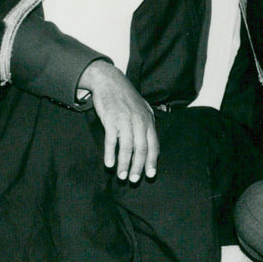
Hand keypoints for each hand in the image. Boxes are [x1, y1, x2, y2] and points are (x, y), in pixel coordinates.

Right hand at [78, 60, 158, 181]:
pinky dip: (111, 153)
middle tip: (134, 180)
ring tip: (122, 176)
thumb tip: (152, 141)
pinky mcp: (111, 119)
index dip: (152, 161)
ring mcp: (125, 120)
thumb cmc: (126, 98)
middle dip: (138, 166)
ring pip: (127, 147)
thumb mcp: (143, 109)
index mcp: (148, 121)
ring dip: (125, 164)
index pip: (153, 145)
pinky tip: (109, 164)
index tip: (150, 175)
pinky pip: (112, 140)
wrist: (110, 81)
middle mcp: (139, 122)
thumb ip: (147, 125)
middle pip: (142, 149)